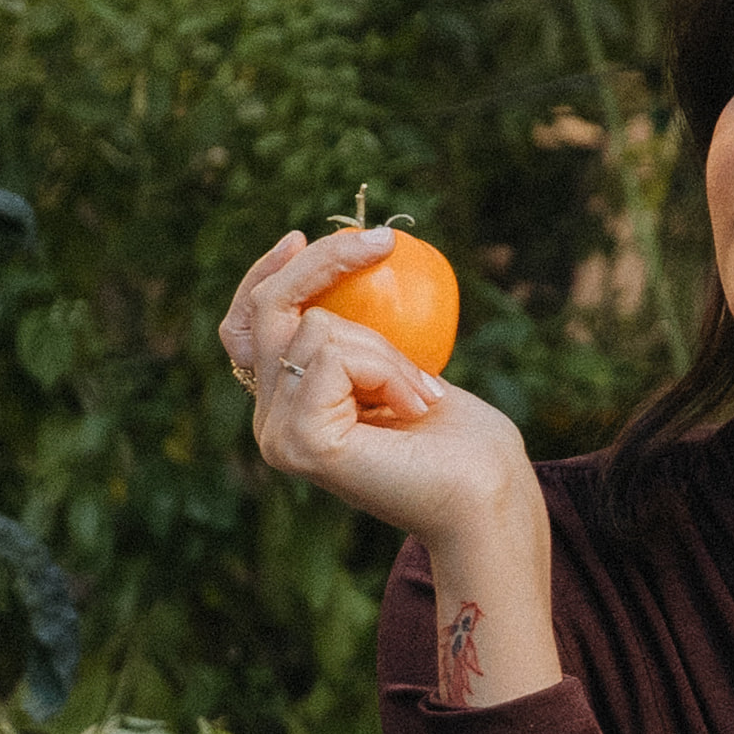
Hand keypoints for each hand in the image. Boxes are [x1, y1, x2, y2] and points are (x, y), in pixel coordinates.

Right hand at [218, 221, 535, 559]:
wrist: (487, 495)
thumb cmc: (457, 436)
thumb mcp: (398, 365)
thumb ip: (353, 336)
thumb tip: (326, 262)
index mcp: (286, 409)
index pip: (246, 329)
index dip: (265, 277)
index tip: (300, 238)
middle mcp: (271, 425)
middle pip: (269, 310)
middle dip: (327, 266)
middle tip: (383, 243)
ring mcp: (279, 436)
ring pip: (315, 329)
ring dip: (384, 348)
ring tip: (420, 394)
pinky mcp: (300, 442)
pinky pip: (334, 355)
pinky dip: (386, 368)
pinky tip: (411, 406)